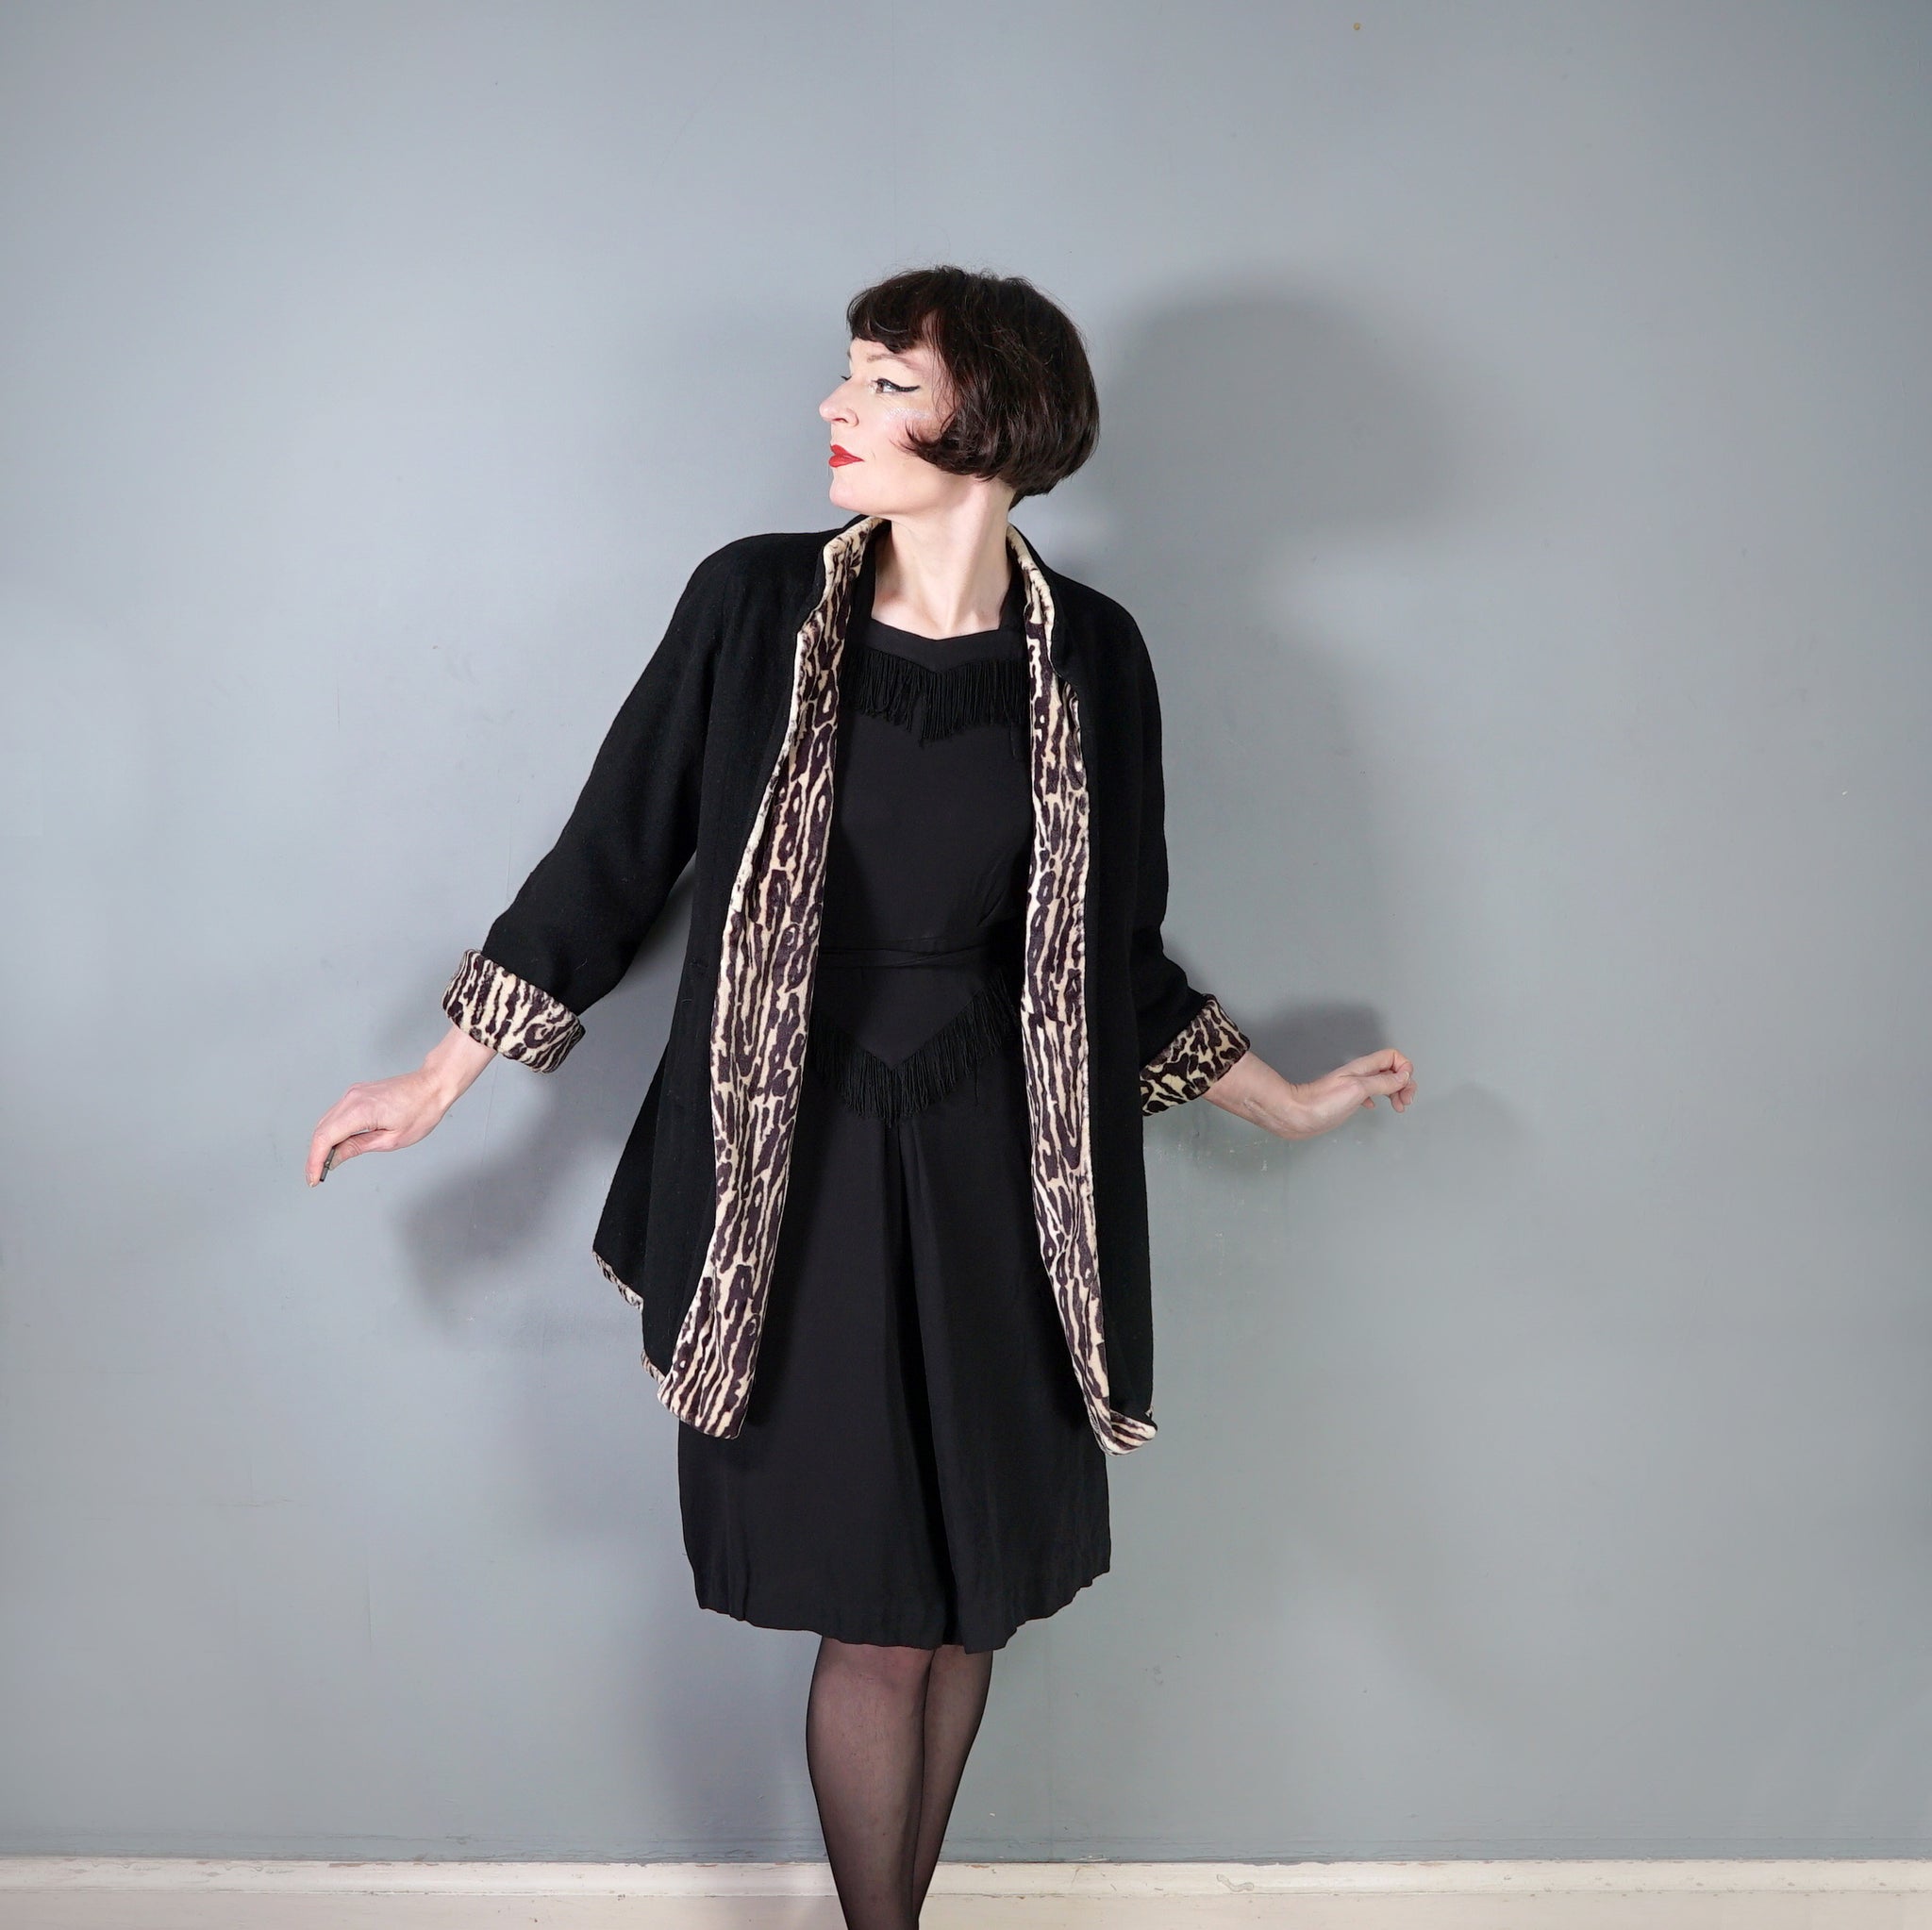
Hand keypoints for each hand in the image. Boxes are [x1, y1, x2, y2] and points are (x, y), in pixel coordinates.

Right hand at [305, 1024, 494, 1184]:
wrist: (433, 1085)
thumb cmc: (421, 1111)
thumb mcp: (391, 1140)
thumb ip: (357, 1148)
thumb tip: (334, 1159)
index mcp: (359, 1111)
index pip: (324, 1138)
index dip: (315, 1161)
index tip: (313, 1178)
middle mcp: (351, 1099)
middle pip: (320, 1130)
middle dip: (315, 1156)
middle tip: (317, 1176)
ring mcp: (353, 1094)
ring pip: (326, 1122)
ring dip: (322, 1144)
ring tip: (326, 1165)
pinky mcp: (357, 1093)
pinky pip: (336, 1114)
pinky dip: (332, 1131)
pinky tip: (337, 1146)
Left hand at [1204, 1045, 1414, 1142]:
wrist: (1296, 1115)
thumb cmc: (1323, 1103)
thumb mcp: (1358, 1089)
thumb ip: (1382, 1081)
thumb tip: (1404, 1075)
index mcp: (1363, 1068)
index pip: (1392, 1057)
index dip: (1404, 1069)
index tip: (1404, 1088)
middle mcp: (1359, 1075)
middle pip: (1391, 1070)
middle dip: (1404, 1083)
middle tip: (1405, 1102)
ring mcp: (1353, 1087)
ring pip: (1382, 1082)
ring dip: (1395, 1092)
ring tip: (1398, 1107)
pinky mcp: (1346, 1100)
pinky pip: (1370, 1094)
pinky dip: (1379, 1099)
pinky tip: (1374, 1107)